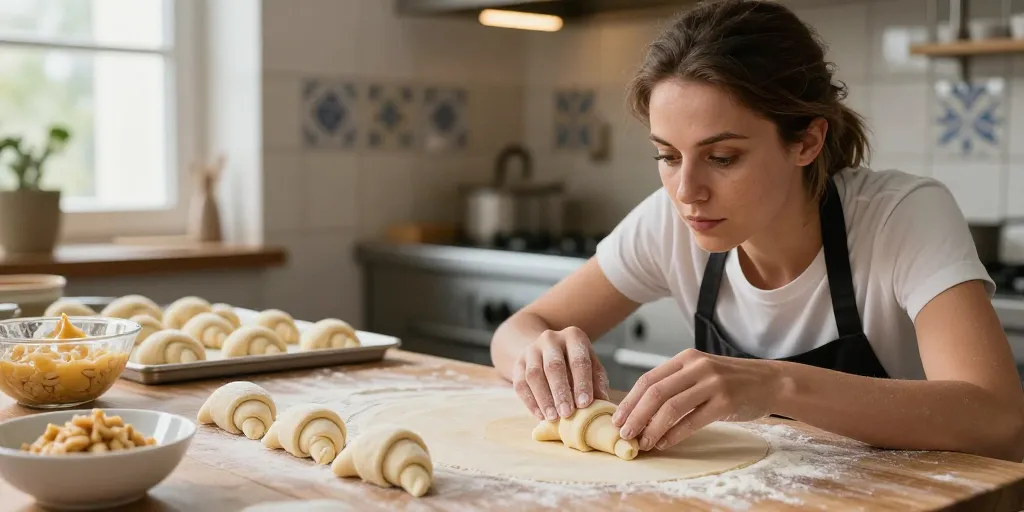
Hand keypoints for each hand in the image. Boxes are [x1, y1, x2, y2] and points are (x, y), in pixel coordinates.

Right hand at [512, 327, 610, 420]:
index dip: (582, 383)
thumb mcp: (590, 365)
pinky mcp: (518, 362)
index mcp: (573, 336)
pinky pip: (520, 383)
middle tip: (567, 414)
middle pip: (554, 366)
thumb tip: (602, 402)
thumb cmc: (574, 362)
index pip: (578, 360)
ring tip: (552, 417)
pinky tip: (539, 415)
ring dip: (544, 398)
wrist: (546, 350)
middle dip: (561, 392)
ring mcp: (531, 349)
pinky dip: (530, 401)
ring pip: (534, 375)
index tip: (585, 404)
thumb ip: (597, 381)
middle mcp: (550, 339)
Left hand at [612, 348, 782, 451]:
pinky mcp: (725, 400)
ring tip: (643, 442)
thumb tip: (641, 410)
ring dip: (652, 428)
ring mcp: (712, 383)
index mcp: (686, 358)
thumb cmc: (731, 381)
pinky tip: (665, 443)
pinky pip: (693, 420)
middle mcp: (697, 367)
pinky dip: (675, 434)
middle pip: (655, 392)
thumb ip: (675, 384)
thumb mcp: (700, 373)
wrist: (770, 381)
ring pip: (671, 407)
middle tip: (625, 434)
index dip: (630, 401)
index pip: (648, 379)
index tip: (617, 419)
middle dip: (635, 415)